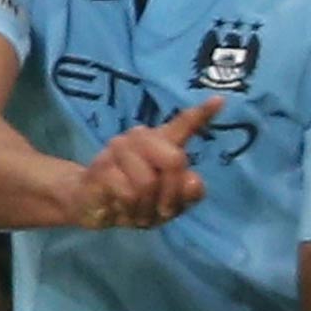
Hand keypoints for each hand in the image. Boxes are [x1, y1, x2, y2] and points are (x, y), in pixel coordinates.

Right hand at [74, 97, 223, 229]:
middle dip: (171, 193)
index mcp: (161, 142)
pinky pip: (128, 193)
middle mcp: (141, 138)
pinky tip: (120, 208)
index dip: (201, 114)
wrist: (90, 204)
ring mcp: (119, 149)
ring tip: (136, 210)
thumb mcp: (166, 203)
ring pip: (148, 182)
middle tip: (160, 209)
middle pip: (174, 161)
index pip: (183, 124)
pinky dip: (129, 209)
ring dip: (146, 207)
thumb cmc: (133, 199)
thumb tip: (194, 181)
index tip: (220, 101)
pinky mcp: (102, 167)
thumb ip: (185, 194)